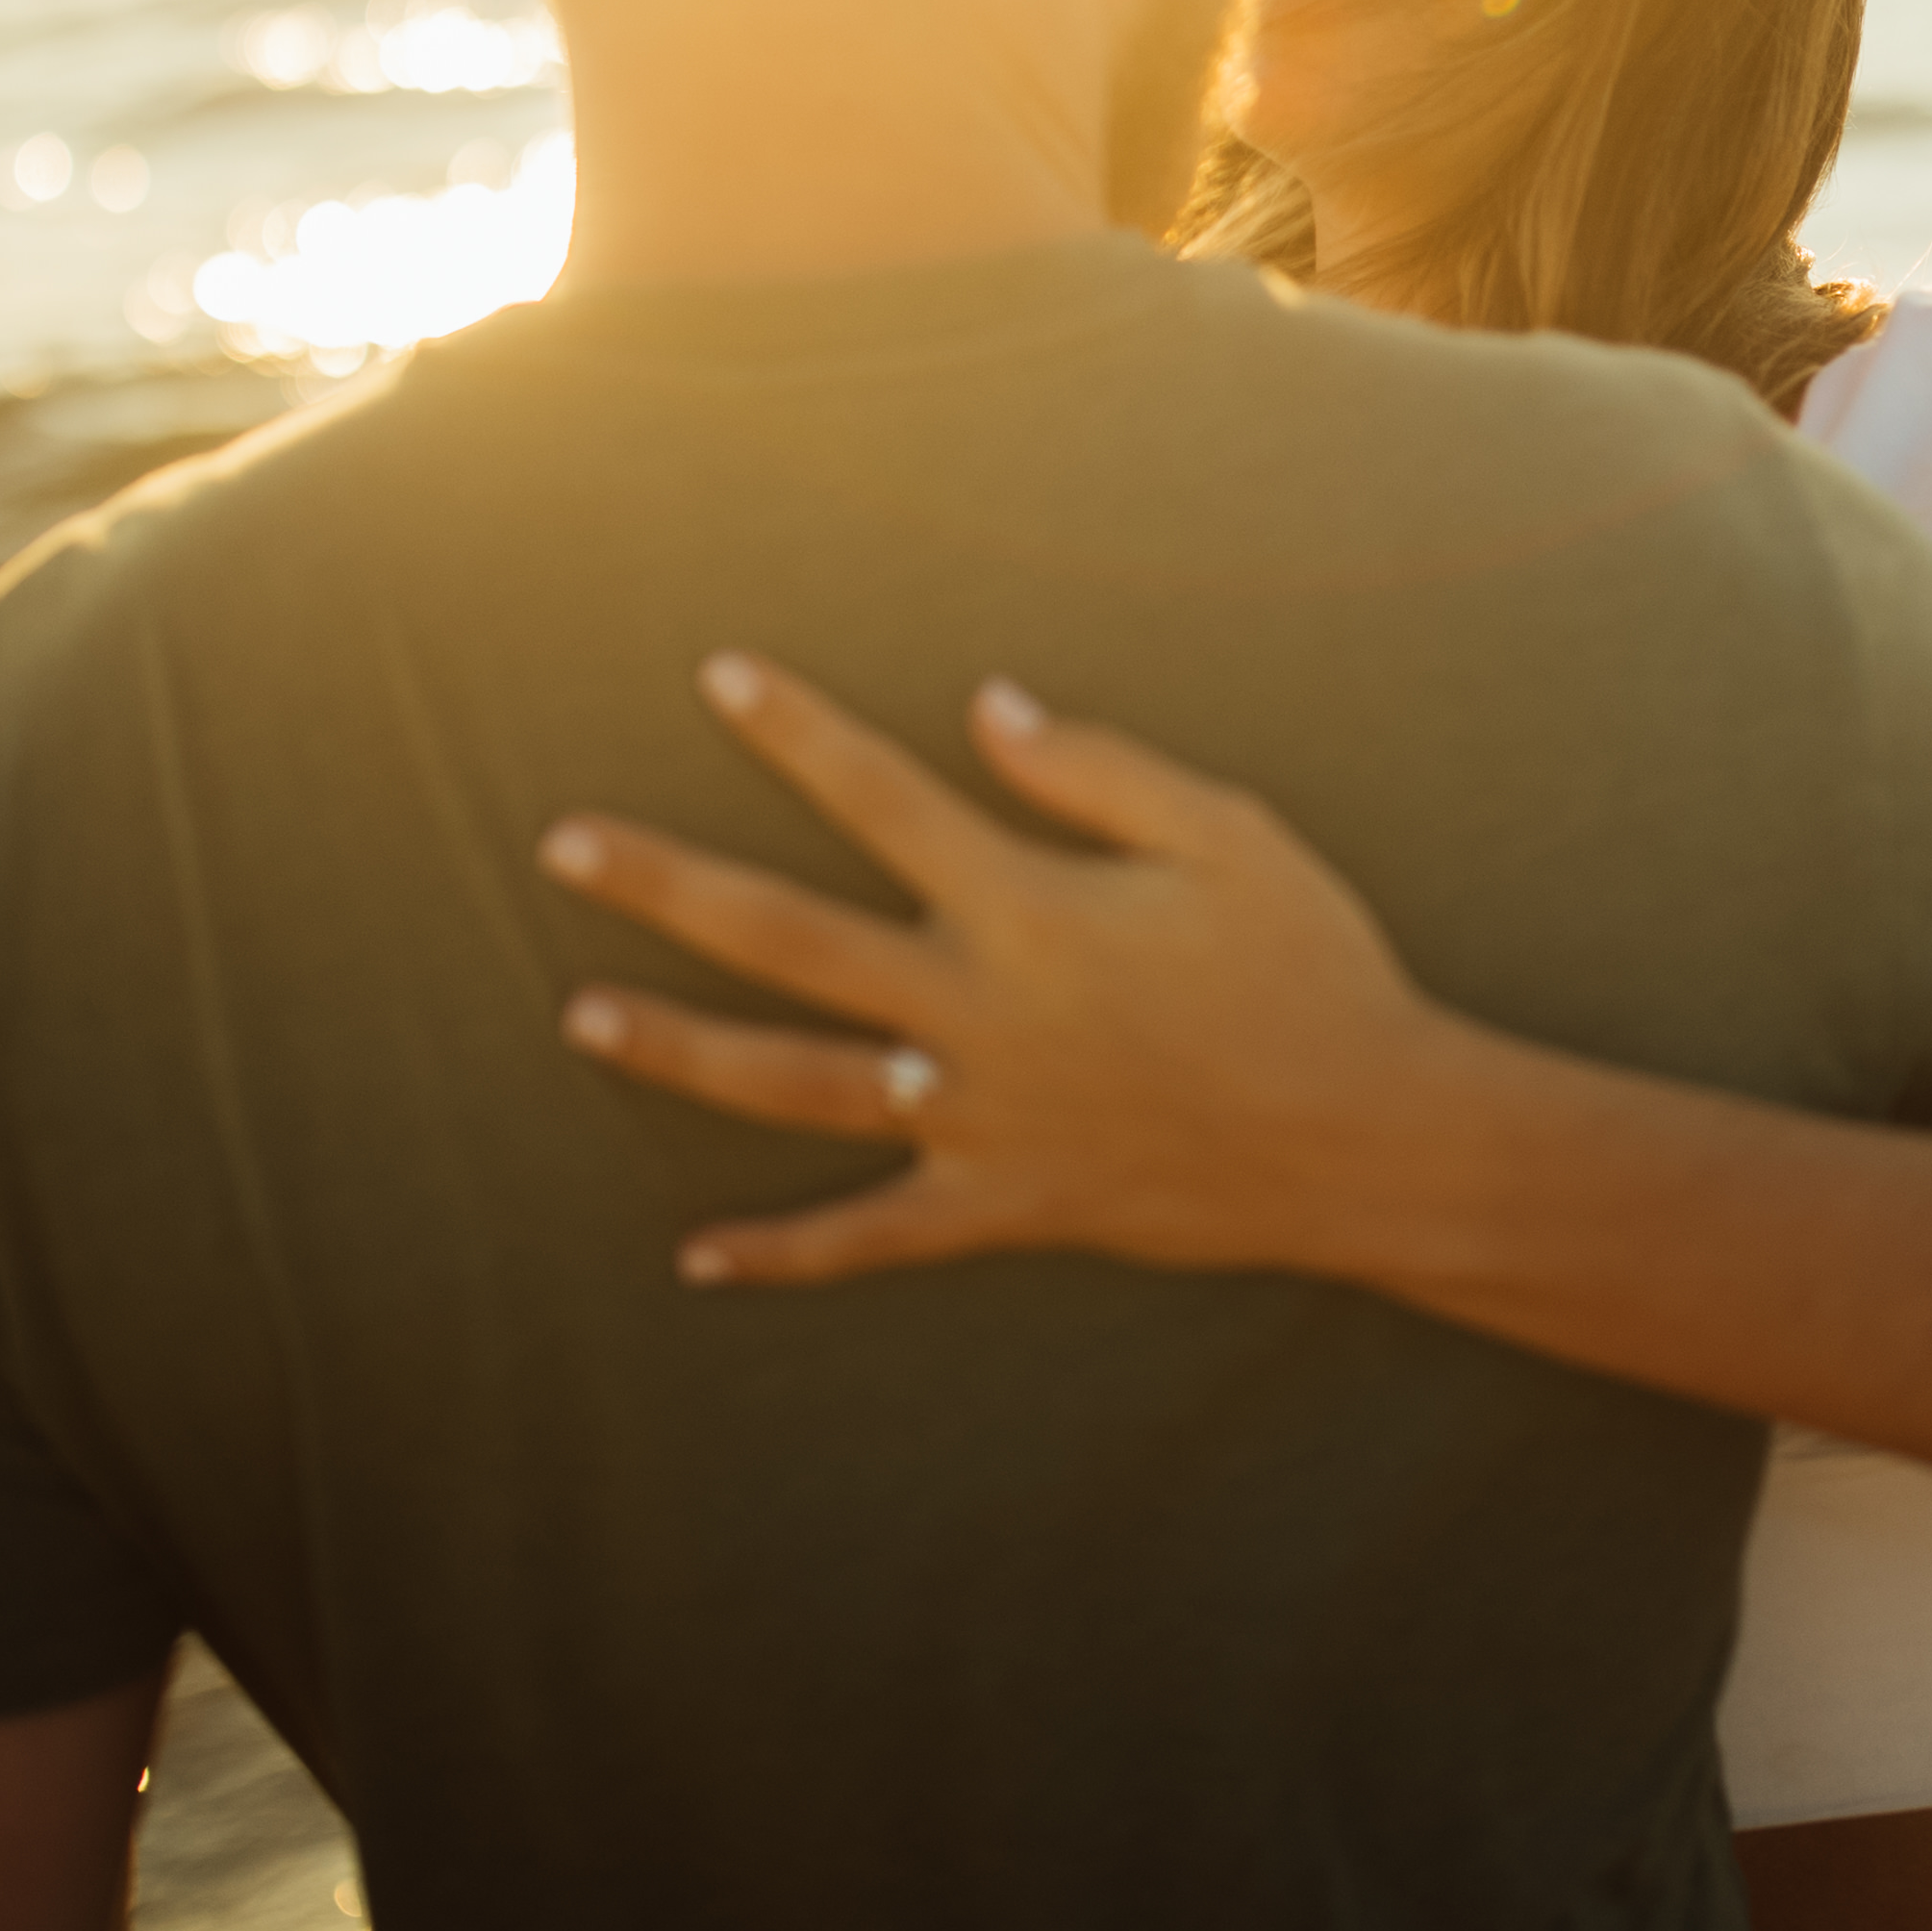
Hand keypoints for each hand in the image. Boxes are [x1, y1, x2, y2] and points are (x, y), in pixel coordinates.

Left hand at [540, 652, 1452, 1284]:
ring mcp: (977, 1117)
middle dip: (668, 885)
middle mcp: (977, 1012)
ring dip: (679, 1050)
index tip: (717, 674)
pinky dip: (783, 1253)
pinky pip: (871, 1238)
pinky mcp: (1001, 1204)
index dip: (797, 729)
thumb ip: (1097, 771)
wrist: (1368, 1141)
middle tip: (562, 843)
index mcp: (1028, 908)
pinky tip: (695, 1256)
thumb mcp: (1230, 835)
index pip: (882, 797)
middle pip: (787, 939)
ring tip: (582, 1013)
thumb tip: (983, 708)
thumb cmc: (1312, 969)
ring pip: (793, 1083)